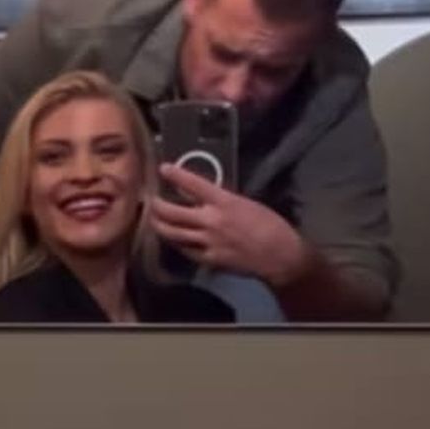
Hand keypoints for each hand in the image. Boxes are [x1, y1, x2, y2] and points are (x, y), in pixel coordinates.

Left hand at [151, 169, 305, 287]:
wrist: (280, 255)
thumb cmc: (270, 225)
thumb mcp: (246, 204)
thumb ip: (222, 201)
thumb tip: (202, 197)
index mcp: (224, 202)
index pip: (193, 184)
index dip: (175, 175)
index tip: (163, 168)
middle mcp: (211, 221)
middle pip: (173, 212)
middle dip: (157, 205)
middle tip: (150, 200)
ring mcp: (208, 242)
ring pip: (173, 233)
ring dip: (159, 225)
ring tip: (153, 219)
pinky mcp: (209, 259)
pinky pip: (185, 250)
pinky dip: (175, 242)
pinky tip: (171, 238)